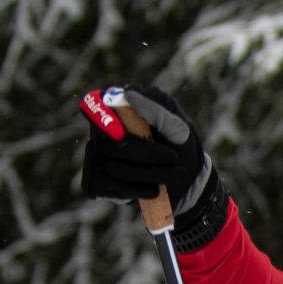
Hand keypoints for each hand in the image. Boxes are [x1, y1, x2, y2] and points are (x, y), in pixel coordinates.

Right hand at [80, 83, 227, 247]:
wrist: (186, 181)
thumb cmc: (180, 145)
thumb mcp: (177, 125)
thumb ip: (155, 107)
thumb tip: (127, 93)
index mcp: (117, 109)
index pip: (96, 109)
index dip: (105, 123)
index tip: (121, 137)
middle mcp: (101, 131)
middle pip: (112, 144)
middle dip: (148, 155)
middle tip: (175, 160)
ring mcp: (96, 157)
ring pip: (115, 168)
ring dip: (151, 174)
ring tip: (176, 174)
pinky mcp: (98, 182)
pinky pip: (112, 186)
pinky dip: (138, 190)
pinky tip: (155, 190)